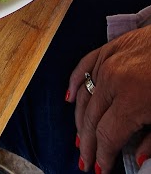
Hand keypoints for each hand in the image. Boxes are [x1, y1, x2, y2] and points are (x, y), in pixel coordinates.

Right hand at [67, 25, 150, 172]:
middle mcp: (113, 79)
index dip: (102, 156)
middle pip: (91, 118)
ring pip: (84, 96)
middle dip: (88, 143)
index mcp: (131, 99)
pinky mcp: (108, 48)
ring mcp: (108, 61)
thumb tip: (139, 159)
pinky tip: (70, 98)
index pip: (107, 135)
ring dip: (80, 120)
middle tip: (85, 162)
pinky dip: (74, 83)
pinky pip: (84, 67)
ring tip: (80, 139)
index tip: (101, 169)